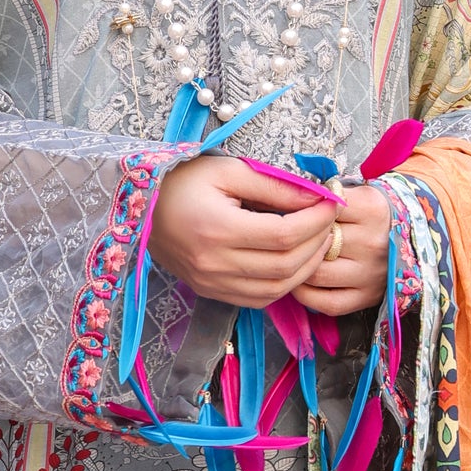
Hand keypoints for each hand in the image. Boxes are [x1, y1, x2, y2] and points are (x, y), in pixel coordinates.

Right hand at [150, 155, 343, 308]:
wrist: (139, 207)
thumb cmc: (182, 181)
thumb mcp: (227, 170)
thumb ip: (274, 185)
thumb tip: (317, 195)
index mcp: (216, 229)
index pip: (284, 234)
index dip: (316, 221)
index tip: (331, 203)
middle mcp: (213, 264)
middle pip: (285, 265)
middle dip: (317, 244)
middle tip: (328, 221)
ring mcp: (211, 283)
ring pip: (276, 289)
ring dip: (305, 268)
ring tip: (316, 241)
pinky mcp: (210, 292)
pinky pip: (258, 299)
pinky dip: (283, 284)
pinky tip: (292, 261)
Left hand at [299, 180, 391, 322]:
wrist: (410, 238)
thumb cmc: (372, 215)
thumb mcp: (358, 194)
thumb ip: (327, 196)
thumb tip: (286, 204)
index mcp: (372, 209)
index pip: (322, 209)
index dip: (304, 211)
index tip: (298, 211)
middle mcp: (374, 243)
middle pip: (315, 243)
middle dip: (298, 240)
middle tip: (288, 237)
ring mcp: (371, 274)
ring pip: (314, 273)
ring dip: (298, 267)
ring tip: (292, 258)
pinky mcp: (366, 297)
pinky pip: (324, 302)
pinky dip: (305, 293)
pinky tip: (301, 280)